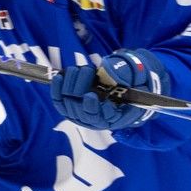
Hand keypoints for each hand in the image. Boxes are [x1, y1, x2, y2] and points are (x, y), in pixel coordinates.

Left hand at [50, 48, 170, 130]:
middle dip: (82, 85)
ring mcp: (77, 115)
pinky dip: (56, 87)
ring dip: (71, 82)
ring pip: (67, 100)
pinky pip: (58, 99)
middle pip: (78, 106)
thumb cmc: (127, 97)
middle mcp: (90, 121)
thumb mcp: (134, 92)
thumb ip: (125, 84)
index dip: (91, 107)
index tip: (90, 95)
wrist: (118, 102)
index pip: (95, 117)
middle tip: (88, 69)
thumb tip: (111, 74)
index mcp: (108, 119)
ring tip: (79, 69)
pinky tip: (59, 76)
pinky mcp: (67, 107)